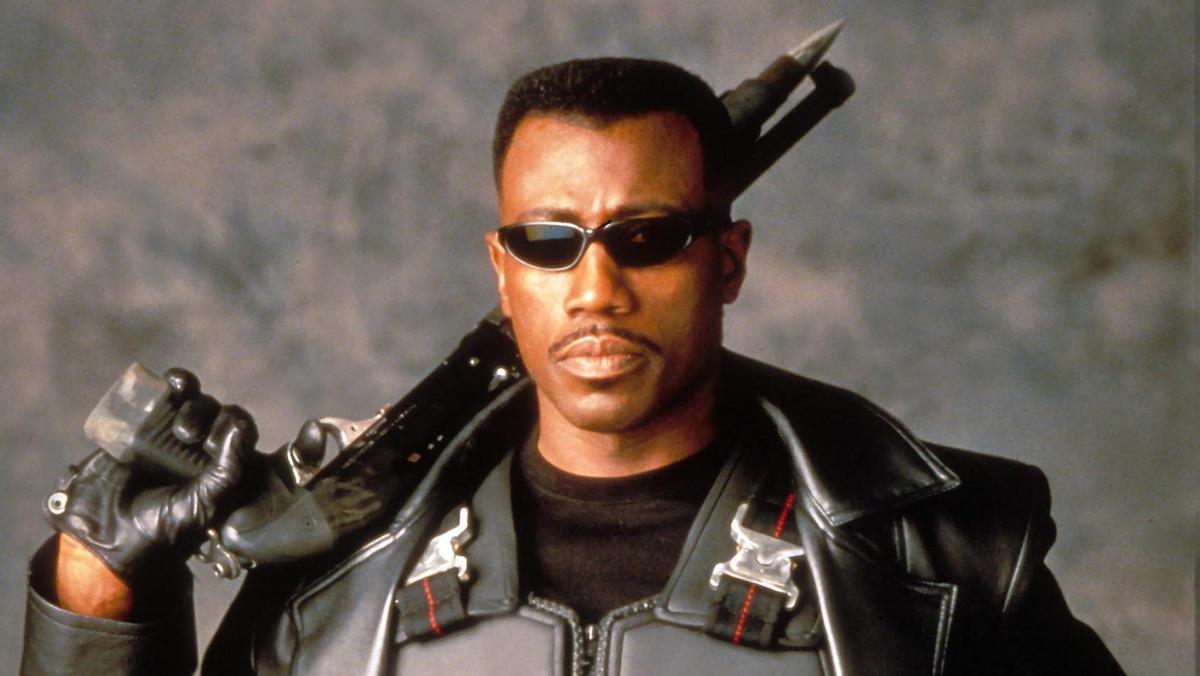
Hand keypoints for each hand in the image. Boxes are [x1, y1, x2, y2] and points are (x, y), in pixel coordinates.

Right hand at [46, 368, 258, 584]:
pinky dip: (177, 383)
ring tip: (179, 429)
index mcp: (224, 470)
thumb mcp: (205, 506)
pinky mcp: (146, 425)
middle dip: (212, 417)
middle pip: (220, 414)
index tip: (215, 445)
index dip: (238, 430)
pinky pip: (168, 395)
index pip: (243, 436)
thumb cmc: (163, 528)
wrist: (107, 532)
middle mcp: (203, 451)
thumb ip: (228, 471)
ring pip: (198, 402)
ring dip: (195, 404)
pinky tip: (173, 381)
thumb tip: (239, 427)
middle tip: (190, 437)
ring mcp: (174, 437)